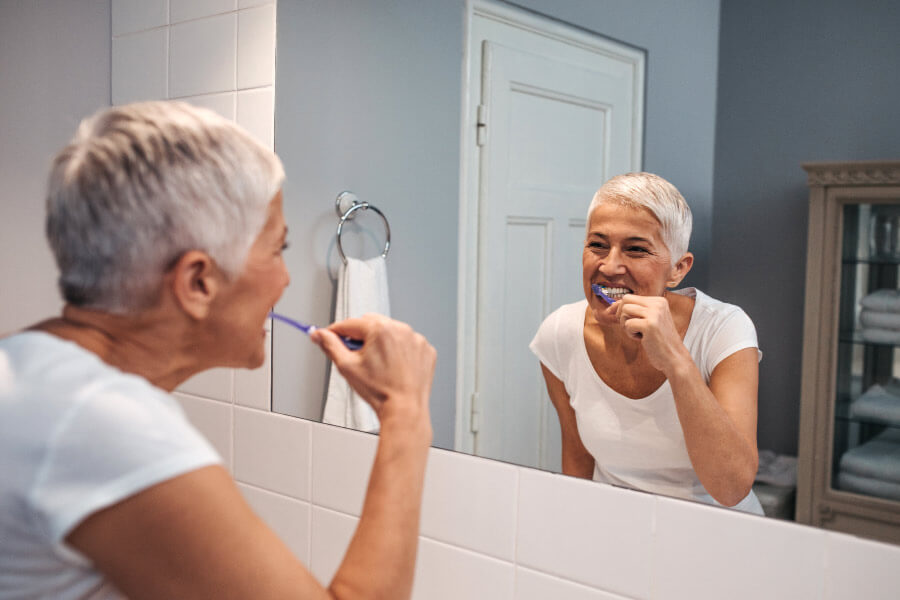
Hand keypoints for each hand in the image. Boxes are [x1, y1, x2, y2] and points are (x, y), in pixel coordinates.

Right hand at [310, 314, 435, 426]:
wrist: (405, 409)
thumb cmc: (380, 392)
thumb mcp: (347, 367)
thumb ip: (330, 346)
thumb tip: (319, 335)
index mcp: (380, 329)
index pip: (350, 323)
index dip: (336, 331)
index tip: (329, 335)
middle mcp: (401, 329)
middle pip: (371, 323)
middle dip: (361, 336)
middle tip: (356, 355)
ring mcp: (416, 339)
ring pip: (391, 332)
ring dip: (381, 342)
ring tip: (378, 365)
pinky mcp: (426, 350)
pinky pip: (408, 343)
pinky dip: (400, 351)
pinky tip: (394, 367)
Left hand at [615, 294, 689, 374]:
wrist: (674, 357)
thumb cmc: (659, 341)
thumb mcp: (649, 321)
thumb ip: (635, 311)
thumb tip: (613, 305)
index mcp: (659, 301)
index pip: (630, 297)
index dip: (619, 308)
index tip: (614, 316)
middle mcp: (658, 304)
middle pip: (625, 300)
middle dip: (620, 314)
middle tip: (629, 327)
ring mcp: (655, 313)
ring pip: (624, 311)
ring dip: (626, 325)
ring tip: (638, 334)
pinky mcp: (650, 325)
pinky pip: (627, 324)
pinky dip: (630, 334)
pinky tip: (642, 339)